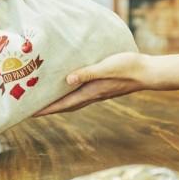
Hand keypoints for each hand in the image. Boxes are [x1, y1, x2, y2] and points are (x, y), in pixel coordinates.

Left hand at [34, 52, 152, 115]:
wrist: (148, 72)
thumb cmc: (129, 67)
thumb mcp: (107, 67)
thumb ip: (88, 73)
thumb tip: (67, 80)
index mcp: (91, 92)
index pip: (63, 104)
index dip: (46, 109)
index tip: (29, 113)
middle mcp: (93, 95)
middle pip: (65, 105)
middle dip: (49, 108)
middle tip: (32, 109)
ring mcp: (98, 92)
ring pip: (73, 101)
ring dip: (59, 103)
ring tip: (46, 100)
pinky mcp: (103, 87)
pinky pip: (81, 94)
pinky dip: (70, 94)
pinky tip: (69, 87)